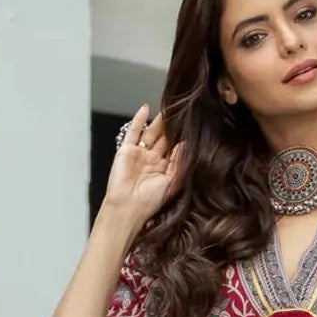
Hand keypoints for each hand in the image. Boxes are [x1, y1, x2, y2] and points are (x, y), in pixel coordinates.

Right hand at [104, 104, 182, 225]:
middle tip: (180, 113)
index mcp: (164, 170)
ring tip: (167, 109)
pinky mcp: (126, 150)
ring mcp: (139, 154)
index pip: (174, 150)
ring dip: (158, 122)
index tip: (190, 126)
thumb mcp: (171, 182)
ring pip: (150, 133)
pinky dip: (138, 120)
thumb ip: (179, 163)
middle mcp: (152, 161)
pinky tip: (145, 109)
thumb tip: (186, 145)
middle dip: (171, 127)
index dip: (181, 138)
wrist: (127, 207)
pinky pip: (133, 132)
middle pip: (163, 139)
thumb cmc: (149, 202)